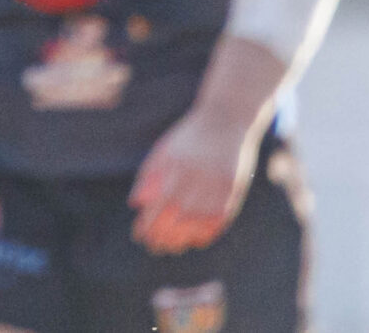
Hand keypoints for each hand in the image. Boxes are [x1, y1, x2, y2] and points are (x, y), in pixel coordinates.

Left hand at [129, 106, 255, 253]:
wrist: (226, 120)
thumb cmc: (189, 137)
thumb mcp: (163, 151)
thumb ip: (148, 176)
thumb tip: (135, 203)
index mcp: (174, 171)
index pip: (156, 208)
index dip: (147, 226)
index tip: (139, 237)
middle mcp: (195, 182)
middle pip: (176, 220)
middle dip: (162, 237)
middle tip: (153, 247)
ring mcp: (216, 188)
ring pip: (197, 224)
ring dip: (183, 239)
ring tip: (171, 247)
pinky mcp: (233, 191)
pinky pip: (219, 220)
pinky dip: (207, 233)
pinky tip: (195, 240)